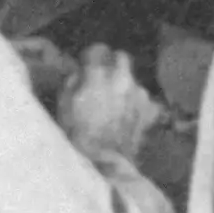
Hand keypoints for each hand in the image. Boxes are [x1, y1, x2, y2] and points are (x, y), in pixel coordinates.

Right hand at [56, 43, 160, 165]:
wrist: (105, 164)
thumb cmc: (78, 136)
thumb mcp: (63, 106)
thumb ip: (72, 82)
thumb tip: (79, 73)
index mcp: (99, 75)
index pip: (98, 48)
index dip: (90, 57)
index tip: (85, 65)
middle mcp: (122, 78)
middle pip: (121, 57)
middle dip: (111, 63)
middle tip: (102, 78)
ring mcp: (139, 94)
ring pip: (133, 78)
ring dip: (124, 85)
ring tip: (114, 102)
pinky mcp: (149, 110)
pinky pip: (143, 99)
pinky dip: (135, 103)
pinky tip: (126, 116)